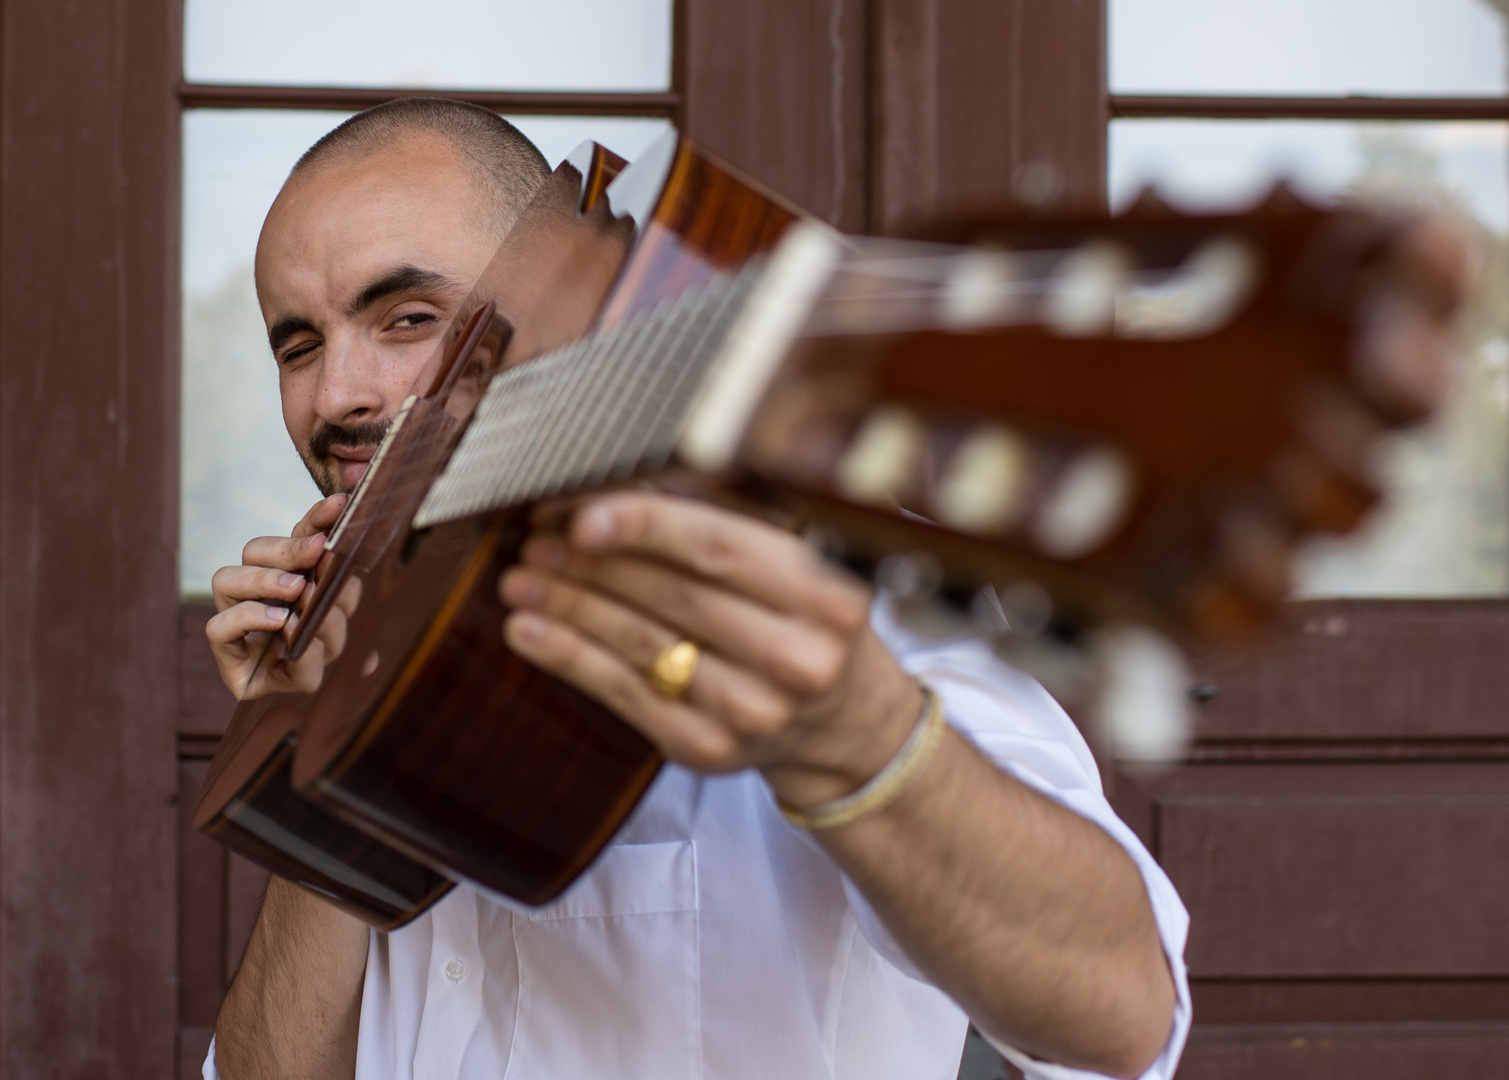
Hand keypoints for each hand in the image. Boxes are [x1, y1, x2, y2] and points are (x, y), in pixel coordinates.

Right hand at [206, 494, 358, 699]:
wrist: (314, 721)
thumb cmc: (335, 666)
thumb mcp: (354, 631)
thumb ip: (351, 609)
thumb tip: (350, 581)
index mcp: (292, 578)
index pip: (297, 537)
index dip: (316, 519)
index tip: (340, 505)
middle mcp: (257, 594)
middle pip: (253, 549)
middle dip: (288, 550)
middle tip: (317, 553)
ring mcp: (235, 624)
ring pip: (226, 579)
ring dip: (266, 583)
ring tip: (297, 592)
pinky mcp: (228, 660)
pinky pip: (219, 629)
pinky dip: (251, 620)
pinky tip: (281, 621)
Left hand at [497, 491, 924, 808]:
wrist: (842, 724)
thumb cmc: (805, 620)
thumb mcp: (796, 564)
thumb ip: (723, 519)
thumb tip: (619, 485)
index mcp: (827, 596)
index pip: (719, 549)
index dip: (645, 526)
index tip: (583, 513)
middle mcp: (797, 658)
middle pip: (672, 596)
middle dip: (595, 563)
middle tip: (538, 537)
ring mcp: (753, 711)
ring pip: (640, 645)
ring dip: (569, 607)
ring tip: (521, 577)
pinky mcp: (709, 749)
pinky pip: (623, 694)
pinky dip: (568, 658)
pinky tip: (529, 631)